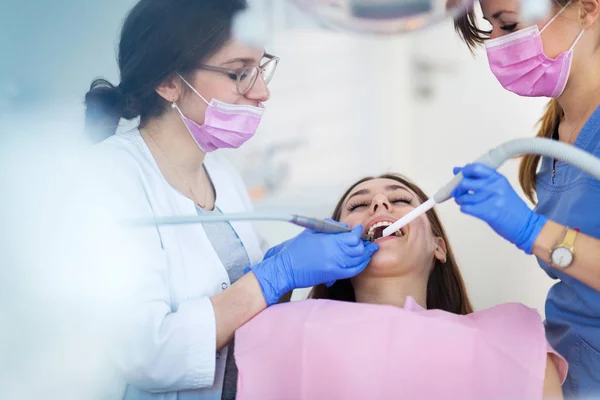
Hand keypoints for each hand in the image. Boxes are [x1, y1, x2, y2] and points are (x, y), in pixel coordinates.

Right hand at [247, 225, 378, 305]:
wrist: (285, 269)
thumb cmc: (295, 250)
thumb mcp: (310, 231)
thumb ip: (329, 226)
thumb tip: (344, 227)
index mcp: (328, 241)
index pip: (352, 236)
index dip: (358, 232)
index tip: (359, 229)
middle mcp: (334, 253)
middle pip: (357, 248)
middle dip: (363, 243)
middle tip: (365, 240)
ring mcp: (334, 266)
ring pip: (358, 259)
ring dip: (365, 253)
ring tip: (370, 249)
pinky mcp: (333, 275)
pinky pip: (353, 270)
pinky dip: (361, 265)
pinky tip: (364, 260)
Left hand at [451, 163, 546, 253]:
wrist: (525, 224)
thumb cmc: (510, 207)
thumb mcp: (499, 188)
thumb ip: (480, 179)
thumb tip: (457, 171)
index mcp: (498, 178)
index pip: (475, 168)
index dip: (463, 171)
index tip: (459, 175)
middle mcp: (495, 187)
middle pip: (465, 182)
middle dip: (457, 188)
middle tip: (458, 192)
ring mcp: (492, 199)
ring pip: (463, 197)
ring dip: (460, 201)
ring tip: (466, 202)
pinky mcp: (489, 213)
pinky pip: (466, 208)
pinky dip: (464, 209)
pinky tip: (470, 209)